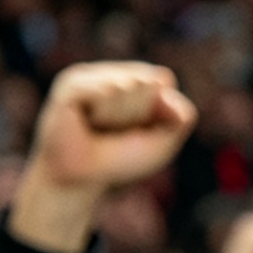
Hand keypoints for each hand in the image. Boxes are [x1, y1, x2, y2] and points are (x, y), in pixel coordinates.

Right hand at [9, 63, 198, 252]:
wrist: (82, 179)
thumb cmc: (120, 159)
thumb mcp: (164, 143)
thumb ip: (181, 115)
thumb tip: (165, 80)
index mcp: (135, 79)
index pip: (162, 80)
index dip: (156, 111)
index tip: (137, 129)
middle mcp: (113, 72)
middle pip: (146, 82)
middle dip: (135, 114)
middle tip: (112, 131)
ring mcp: (91, 75)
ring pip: (125, 85)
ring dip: (116, 116)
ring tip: (98, 128)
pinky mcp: (71, 84)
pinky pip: (103, 90)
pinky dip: (100, 113)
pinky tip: (85, 122)